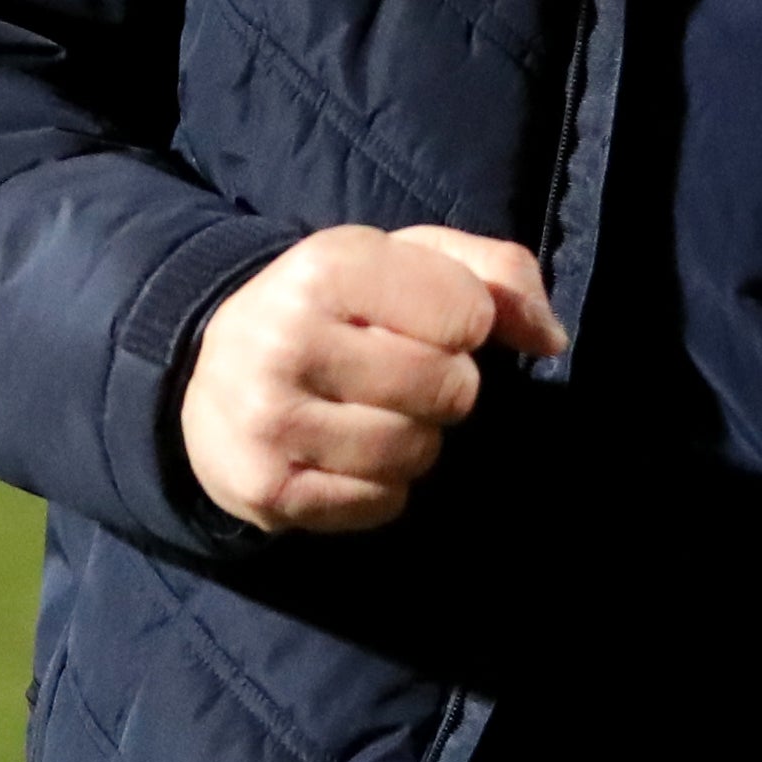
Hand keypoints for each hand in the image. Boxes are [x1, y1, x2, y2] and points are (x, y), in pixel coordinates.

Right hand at [178, 225, 565, 534]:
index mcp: (328, 265)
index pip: (467, 314)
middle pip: (448, 389)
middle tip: (404, 373)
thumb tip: (551, 340)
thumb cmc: (338, 306)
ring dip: (417, 438)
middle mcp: (287, 340)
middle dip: (447, 385)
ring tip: (377, 412)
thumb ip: (497, 275)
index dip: (467, 323)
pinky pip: (382, 503)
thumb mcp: (409, 259)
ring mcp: (269, 421)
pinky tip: (349, 453)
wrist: (210, 368)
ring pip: (417, 452)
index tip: (431, 321)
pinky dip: (385, 485)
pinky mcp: (267, 490)